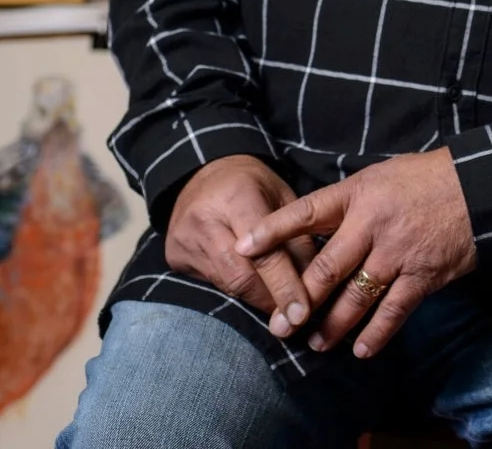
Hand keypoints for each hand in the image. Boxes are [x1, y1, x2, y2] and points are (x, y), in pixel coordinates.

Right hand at [165, 155, 318, 338]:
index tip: (302, 314)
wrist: (201, 173)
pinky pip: (212, 285)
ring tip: (281, 309)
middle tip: (295, 319)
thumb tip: (316, 284)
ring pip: (226, 286)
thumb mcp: (282, 196)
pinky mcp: (174, 258)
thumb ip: (297, 237)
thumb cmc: (251, 184)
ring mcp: (185, 241)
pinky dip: (238, 293)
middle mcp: (205, 221)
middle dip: (271, 301)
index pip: (264, 252)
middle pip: (240, 277)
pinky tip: (254, 294)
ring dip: (257, 301)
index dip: (284, 286)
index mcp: (237, 198)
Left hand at [235, 147, 477, 357]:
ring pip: (356, 297)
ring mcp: (398, 252)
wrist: (481, 186)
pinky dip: (377, 333)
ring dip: (333, 325)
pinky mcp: (423, 275)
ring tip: (316, 343)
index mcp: (359, 194)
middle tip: (279, 325)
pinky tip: (362, 349)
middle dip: (299, 300)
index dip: (273, 231)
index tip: (243, 247)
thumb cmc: (427, 179)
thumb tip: (315, 228)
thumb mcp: (382, 177)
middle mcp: (373, 224)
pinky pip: (394, 311)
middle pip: (326, 268)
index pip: (307, 212)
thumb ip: (349, 203)